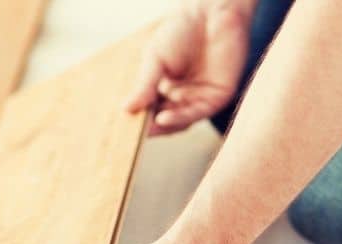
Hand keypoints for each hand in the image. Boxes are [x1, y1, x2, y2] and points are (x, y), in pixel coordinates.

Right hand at [128, 1, 252, 135]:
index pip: (151, 110)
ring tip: (148, 127)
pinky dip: (180, 118)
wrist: (210, 11)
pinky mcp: (218, 96)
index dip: (139, 119)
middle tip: (134, 134)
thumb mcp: (156, 59)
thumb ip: (145, 85)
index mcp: (166, 88)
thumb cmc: (181, 29)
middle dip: (150, 127)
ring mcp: (201, 97)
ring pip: (181, 120)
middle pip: (165, 120)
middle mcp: (184, 96)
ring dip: (164, 126)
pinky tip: (163, 118)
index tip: (123, 127)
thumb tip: (125, 109)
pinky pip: (197, 112)